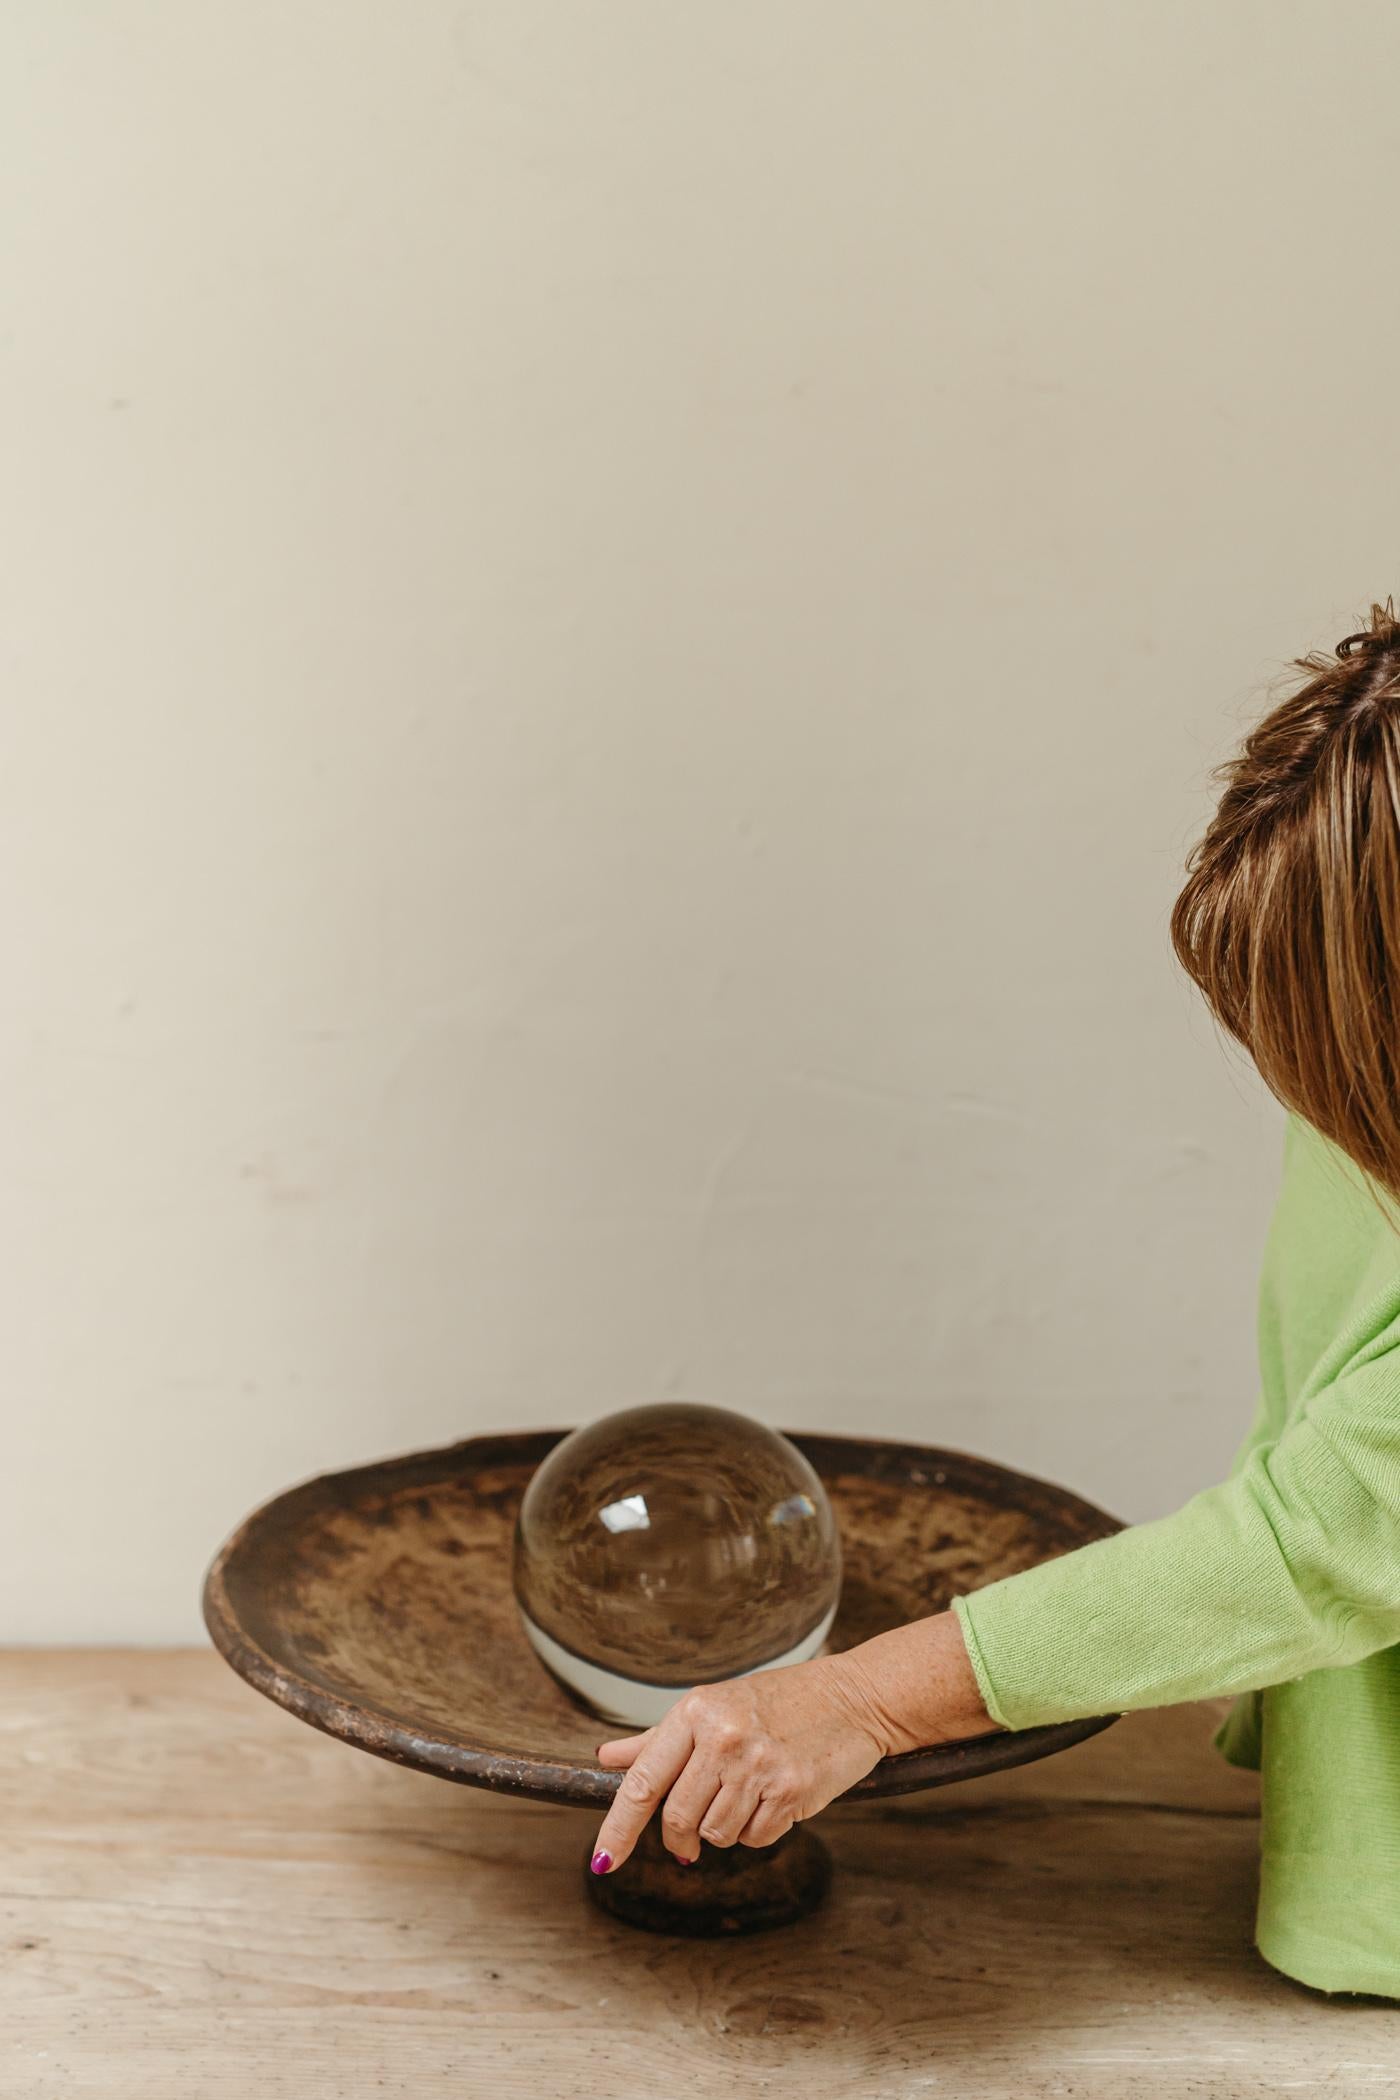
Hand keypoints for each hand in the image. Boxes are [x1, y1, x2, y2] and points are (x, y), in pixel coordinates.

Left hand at [589, 1609, 995, 1872]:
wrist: (853, 1696)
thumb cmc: (779, 1701)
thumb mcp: (714, 1707)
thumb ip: (658, 1740)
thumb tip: (608, 1759)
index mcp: (695, 1712)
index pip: (643, 1783)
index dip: (618, 1828)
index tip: (602, 1862)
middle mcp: (723, 1737)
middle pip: (678, 1819)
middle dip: (681, 1838)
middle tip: (693, 1837)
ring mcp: (758, 1765)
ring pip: (717, 1834)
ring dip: (727, 1828)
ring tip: (750, 1793)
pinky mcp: (791, 1790)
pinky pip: (755, 1838)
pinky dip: (760, 1830)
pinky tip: (776, 1798)